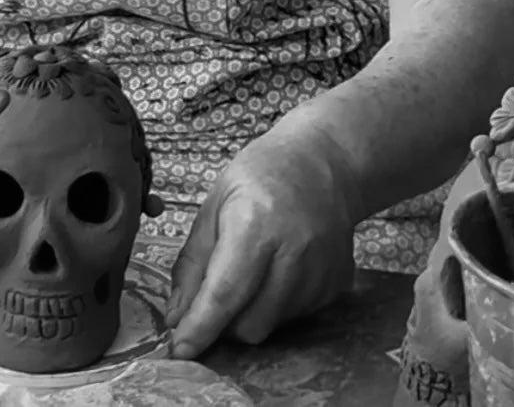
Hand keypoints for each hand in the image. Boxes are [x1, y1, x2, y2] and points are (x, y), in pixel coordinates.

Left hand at [166, 125, 358, 359]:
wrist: (323, 163)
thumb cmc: (261, 175)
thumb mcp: (214, 204)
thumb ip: (193, 262)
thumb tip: (176, 315)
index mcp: (256, 224)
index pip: (224, 293)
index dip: (199, 328)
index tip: (178, 350)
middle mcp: (294, 253)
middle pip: (249, 323)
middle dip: (222, 322)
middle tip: (213, 293)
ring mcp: (321, 272)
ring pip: (272, 326)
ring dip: (249, 313)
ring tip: (251, 268)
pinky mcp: (337, 284)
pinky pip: (296, 317)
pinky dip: (276, 305)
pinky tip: (278, 267)